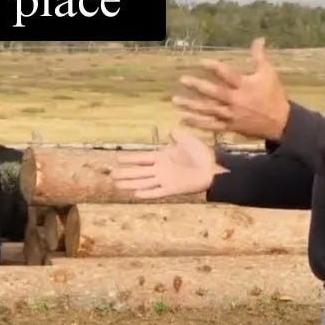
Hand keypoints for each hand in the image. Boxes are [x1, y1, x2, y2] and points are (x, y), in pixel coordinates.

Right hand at [110, 129, 227, 198]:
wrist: (213, 167)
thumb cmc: (201, 153)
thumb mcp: (187, 139)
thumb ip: (177, 135)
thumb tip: (170, 130)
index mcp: (162, 156)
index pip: (141, 158)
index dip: (129, 159)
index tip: (117, 159)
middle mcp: (160, 169)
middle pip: (138, 171)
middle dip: (125, 173)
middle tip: (111, 175)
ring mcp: (165, 179)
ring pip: (143, 182)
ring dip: (131, 184)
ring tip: (117, 185)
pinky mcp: (172, 188)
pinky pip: (157, 191)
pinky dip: (147, 193)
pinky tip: (136, 194)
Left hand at [173, 36, 291, 141]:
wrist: (280, 122)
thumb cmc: (273, 95)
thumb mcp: (268, 74)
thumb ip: (259, 56)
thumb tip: (259, 39)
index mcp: (245, 86)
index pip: (228, 75)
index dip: (215, 68)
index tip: (201, 62)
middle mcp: (236, 100)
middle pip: (215, 93)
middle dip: (199, 87)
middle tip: (183, 80)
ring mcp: (232, 115)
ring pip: (209, 110)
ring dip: (192, 106)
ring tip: (176, 100)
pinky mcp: (230, 126)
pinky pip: (212, 125)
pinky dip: (198, 123)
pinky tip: (184, 119)